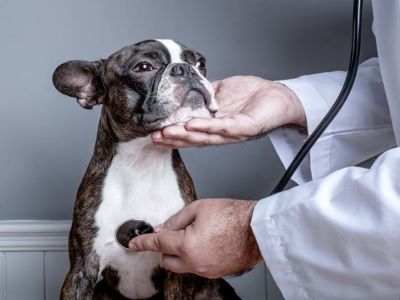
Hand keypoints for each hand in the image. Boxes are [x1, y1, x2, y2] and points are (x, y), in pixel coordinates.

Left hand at [129, 199, 261, 277]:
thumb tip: (162, 228)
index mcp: (187, 245)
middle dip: (165, 249)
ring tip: (197, 235)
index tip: (133, 244)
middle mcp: (195, 262)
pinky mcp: (216, 273)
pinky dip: (195, 257)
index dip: (143, 243)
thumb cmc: (233, 216)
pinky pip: (197, 267)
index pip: (158, 244)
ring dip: (181, 254)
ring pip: (182, 266)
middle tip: (174, 234)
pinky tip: (207, 244)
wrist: (257, 229)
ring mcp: (206, 270)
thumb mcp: (199, 208)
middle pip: (167, 260)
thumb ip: (176, 220)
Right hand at [152, 76, 305, 147]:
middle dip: (174, 138)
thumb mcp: (220, 91)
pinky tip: (193, 124)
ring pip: (207, 137)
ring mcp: (233, 132)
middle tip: (156, 136)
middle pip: (195, 139)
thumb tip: (184, 86)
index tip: (155, 133)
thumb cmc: (251, 95)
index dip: (173, 134)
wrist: (278, 95)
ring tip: (168, 133)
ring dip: (186, 136)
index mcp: (214, 125)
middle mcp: (222, 133)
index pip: (191, 132)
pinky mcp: (247, 127)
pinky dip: (208, 127)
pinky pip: (225, 128)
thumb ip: (203, 92)